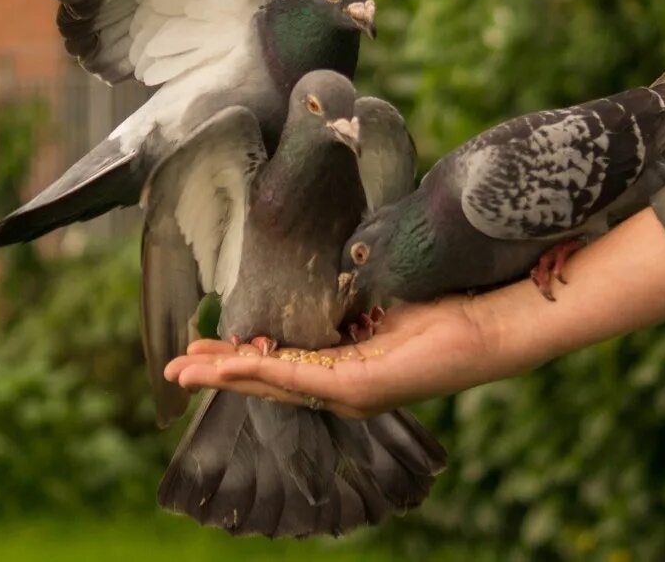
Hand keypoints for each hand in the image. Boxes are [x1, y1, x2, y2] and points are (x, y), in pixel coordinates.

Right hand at [164, 294, 517, 418]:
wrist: (488, 324)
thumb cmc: (444, 309)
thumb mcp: (382, 299)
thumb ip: (348, 298)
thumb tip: (321, 273)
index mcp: (347, 366)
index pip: (282, 364)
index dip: (239, 358)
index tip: (203, 347)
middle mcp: (345, 386)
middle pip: (269, 381)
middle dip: (219, 374)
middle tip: (176, 369)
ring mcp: (352, 390)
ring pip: (275, 383)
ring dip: (227, 377)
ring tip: (187, 372)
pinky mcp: (363, 385)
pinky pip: (301, 377)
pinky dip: (260, 372)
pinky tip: (231, 366)